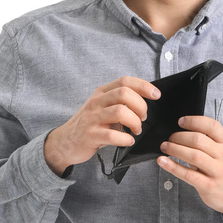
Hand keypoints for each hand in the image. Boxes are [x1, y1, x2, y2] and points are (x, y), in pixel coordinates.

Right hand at [44, 76, 160, 174]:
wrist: (66, 142)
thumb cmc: (90, 124)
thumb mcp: (102, 107)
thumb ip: (119, 102)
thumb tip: (144, 100)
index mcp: (101, 93)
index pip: (124, 81)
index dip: (143, 86)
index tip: (156, 95)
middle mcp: (96, 102)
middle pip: (124, 94)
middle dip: (140, 106)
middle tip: (142, 118)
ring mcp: (92, 118)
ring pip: (120, 112)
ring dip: (135, 123)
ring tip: (136, 130)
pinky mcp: (90, 135)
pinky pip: (113, 135)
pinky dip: (125, 139)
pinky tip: (127, 141)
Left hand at [157, 116, 222, 220]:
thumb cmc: (220, 168)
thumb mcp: (220, 151)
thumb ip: (205, 141)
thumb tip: (179, 132)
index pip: (212, 126)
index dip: (194, 121)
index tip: (180, 121)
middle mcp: (222, 155)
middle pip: (198, 140)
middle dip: (179, 137)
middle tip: (169, 139)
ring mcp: (216, 171)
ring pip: (193, 155)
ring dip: (175, 149)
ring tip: (165, 147)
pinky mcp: (208, 185)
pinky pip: (187, 174)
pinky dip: (172, 166)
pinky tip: (163, 161)